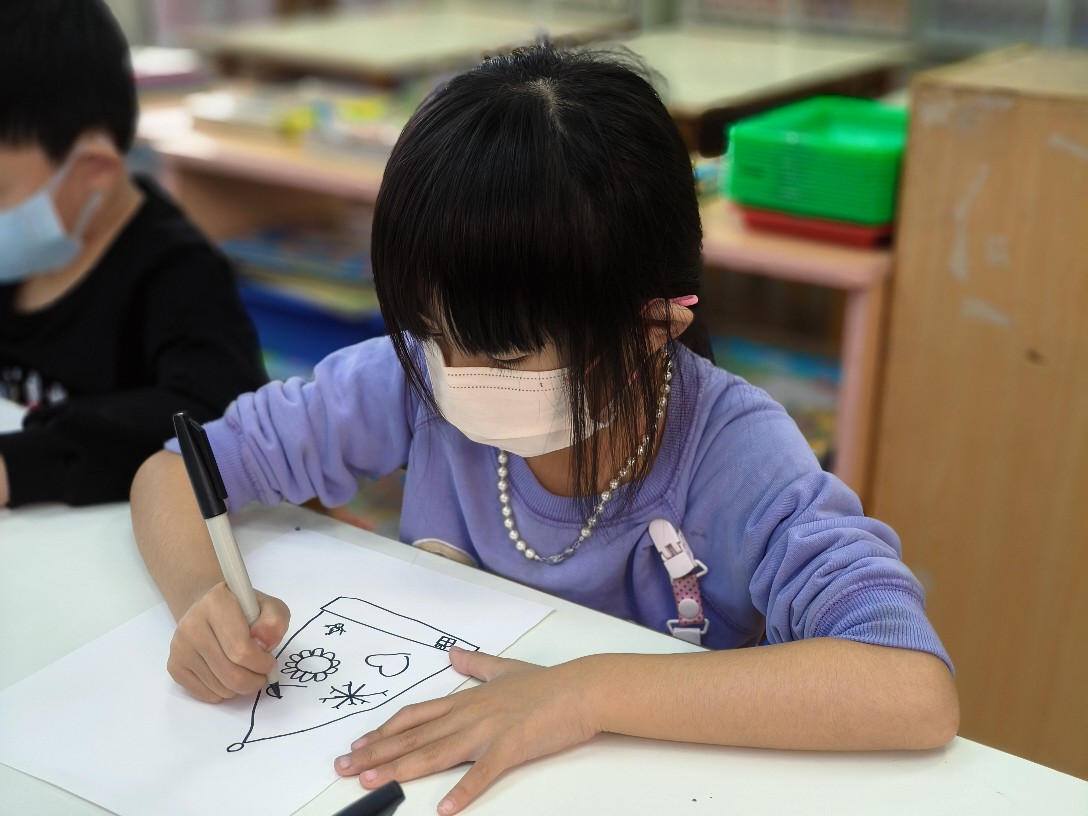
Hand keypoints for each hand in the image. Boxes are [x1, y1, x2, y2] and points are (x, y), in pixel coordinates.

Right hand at [167, 583, 288, 702]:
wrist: (210, 610)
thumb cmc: (244, 610)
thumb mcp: (270, 607)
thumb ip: (275, 622)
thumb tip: (263, 644)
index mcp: (216, 603)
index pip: (240, 649)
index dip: (262, 663)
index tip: (270, 662)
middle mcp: (191, 624)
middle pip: (230, 674)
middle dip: (253, 681)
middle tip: (262, 675)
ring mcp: (179, 647)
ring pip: (219, 688)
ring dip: (240, 687)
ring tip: (245, 670)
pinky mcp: (174, 665)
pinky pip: (205, 694)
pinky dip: (223, 692)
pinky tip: (227, 674)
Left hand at [334, 648, 600, 813]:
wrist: (581, 688)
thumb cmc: (547, 684)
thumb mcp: (504, 668)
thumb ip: (475, 664)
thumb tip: (452, 652)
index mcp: (467, 700)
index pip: (415, 716)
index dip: (384, 731)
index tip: (358, 744)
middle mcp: (469, 714)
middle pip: (415, 736)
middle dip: (377, 753)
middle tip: (345, 767)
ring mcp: (488, 730)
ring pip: (436, 752)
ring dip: (402, 768)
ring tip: (372, 781)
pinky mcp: (511, 746)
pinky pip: (483, 771)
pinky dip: (463, 790)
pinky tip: (445, 808)